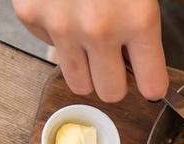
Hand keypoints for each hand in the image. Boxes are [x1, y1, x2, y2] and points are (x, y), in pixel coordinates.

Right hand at [12, 0, 167, 101]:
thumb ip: (141, 29)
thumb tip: (137, 68)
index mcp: (138, 19)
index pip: (152, 85)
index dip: (151, 84)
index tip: (148, 80)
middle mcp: (99, 28)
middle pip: (111, 93)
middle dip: (115, 79)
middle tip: (114, 58)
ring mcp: (61, 25)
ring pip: (78, 83)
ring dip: (86, 67)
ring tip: (88, 38)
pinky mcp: (31, 15)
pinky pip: (49, 49)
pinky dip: (57, 36)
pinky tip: (64, 9)